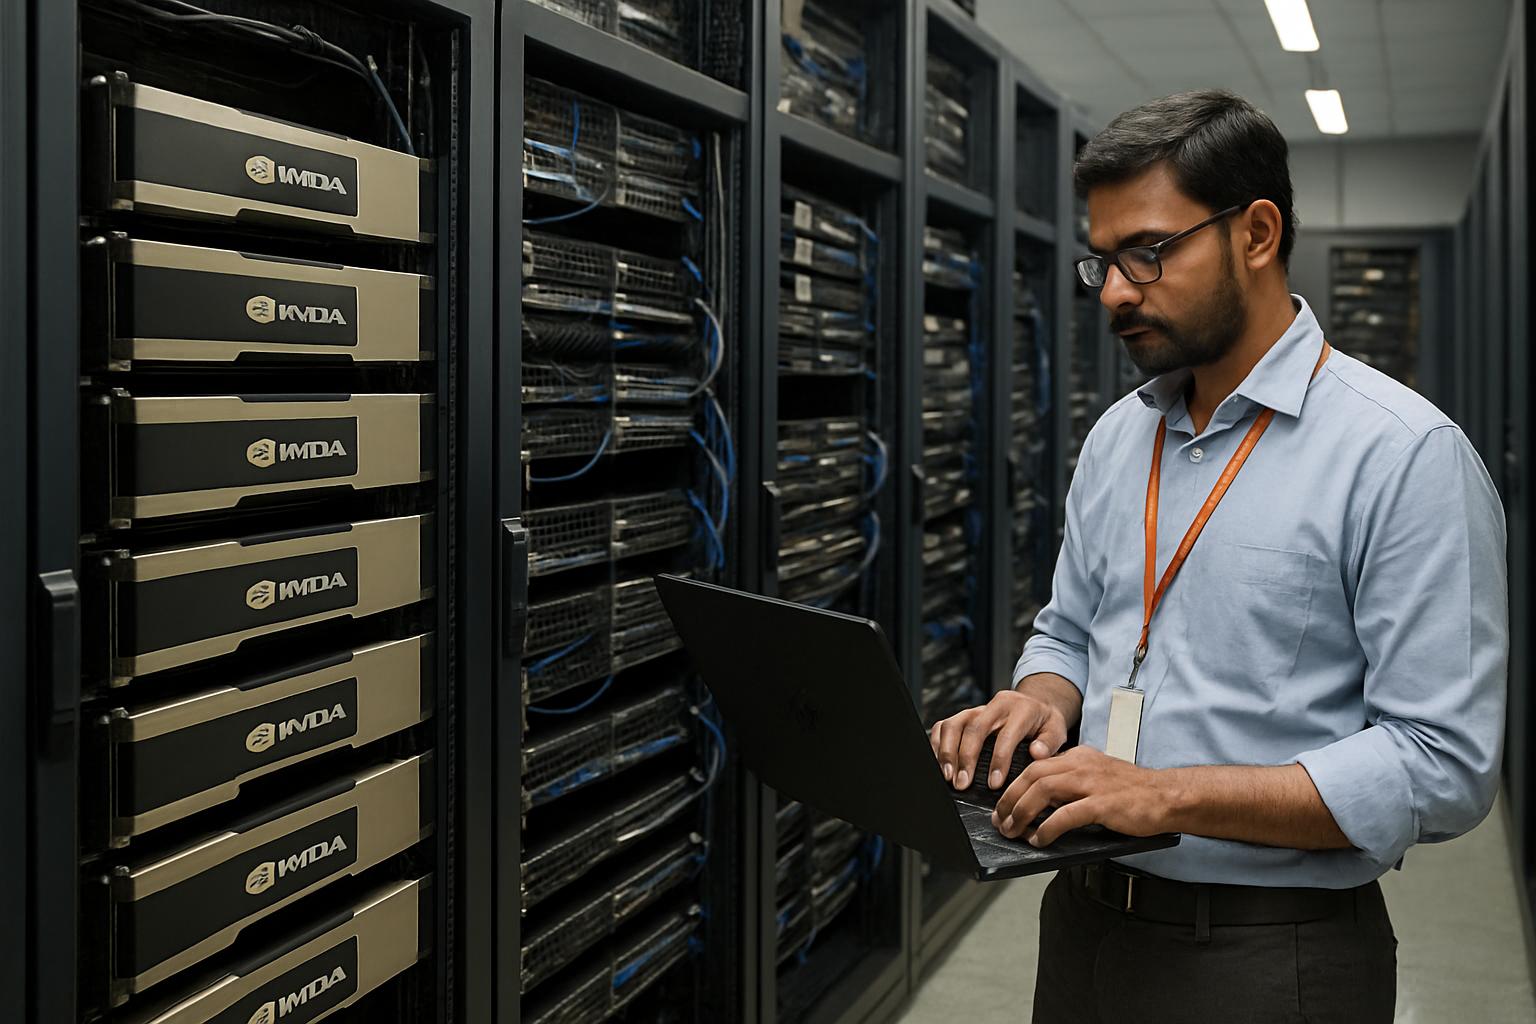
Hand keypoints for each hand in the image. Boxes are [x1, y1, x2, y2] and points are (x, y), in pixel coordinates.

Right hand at [928, 689, 1069, 791]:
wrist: (1036, 704)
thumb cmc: (1044, 722)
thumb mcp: (1057, 730)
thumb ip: (1050, 742)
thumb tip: (1037, 753)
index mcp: (1021, 709)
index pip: (1006, 734)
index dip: (998, 760)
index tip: (994, 783)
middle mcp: (996, 705)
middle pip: (974, 728)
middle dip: (966, 758)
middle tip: (963, 784)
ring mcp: (978, 708)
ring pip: (954, 724)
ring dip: (947, 752)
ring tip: (949, 777)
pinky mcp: (965, 714)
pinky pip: (944, 725)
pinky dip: (938, 744)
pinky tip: (941, 763)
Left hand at [991, 745, 1175, 845]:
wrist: (1168, 795)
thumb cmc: (1134, 792)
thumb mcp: (1098, 775)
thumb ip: (1072, 782)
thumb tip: (1042, 803)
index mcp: (1078, 757)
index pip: (1035, 766)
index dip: (1013, 786)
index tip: (1003, 805)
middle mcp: (1081, 765)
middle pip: (1032, 776)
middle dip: (1010, 799)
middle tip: (1001, 821)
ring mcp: (1092, 783)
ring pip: (1043, 791)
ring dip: (1022, 812)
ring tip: (1013, 830)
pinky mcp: (1103, 804)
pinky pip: (1065, 815)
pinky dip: (1047, 828)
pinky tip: (1039, 839)